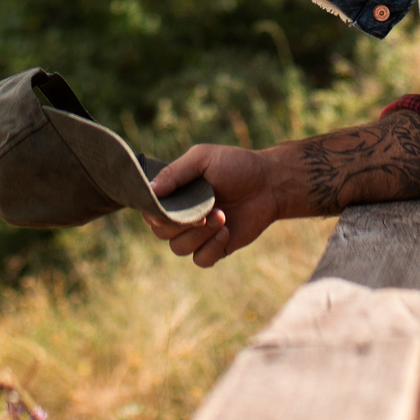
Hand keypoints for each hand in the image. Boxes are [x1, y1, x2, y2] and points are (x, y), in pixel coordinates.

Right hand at [142, 143, 292, 268]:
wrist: (268, 184)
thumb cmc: (235, 166)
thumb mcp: (202, 159)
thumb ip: (175, 173)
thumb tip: (150, 190)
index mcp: (175, 194)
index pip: (150, 210)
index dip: (156, 213)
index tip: (171, 210)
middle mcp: (182, 215)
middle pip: (162, 232)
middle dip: (182, 224)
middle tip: (205, 212)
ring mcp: (198, 234)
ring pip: (179, 248)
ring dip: (199, 235)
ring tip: (222, 217)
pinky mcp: (215, 248)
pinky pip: (200, 260)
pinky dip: (211, 248)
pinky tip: (226, 231)